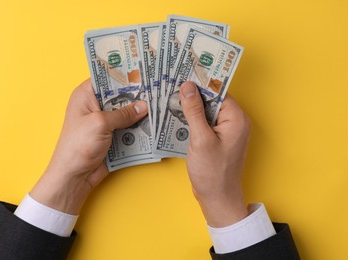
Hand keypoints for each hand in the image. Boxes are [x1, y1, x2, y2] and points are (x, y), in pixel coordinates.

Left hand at [30, 79, 147, 213]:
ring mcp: (104, 122)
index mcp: (85, 95)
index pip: (106, 78)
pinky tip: (153, 124)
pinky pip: (128, 128)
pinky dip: (139, 127)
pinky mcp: (112, 136)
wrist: (74, 176)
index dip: (124, 74)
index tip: (143, 70)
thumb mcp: (101, 123)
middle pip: (120, 95)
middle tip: (157, 88)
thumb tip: (144, 106)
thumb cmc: (78, 145)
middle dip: (136, 94)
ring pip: (126, 112)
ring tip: (160, 105)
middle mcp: (95, 106)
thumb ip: (123, 113)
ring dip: (140, 113)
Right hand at [180, 81, 249, 227]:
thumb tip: (187, 87)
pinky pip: (205, 123)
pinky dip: (193, 119)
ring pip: (207, 111)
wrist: (217, 198)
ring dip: (191, 107)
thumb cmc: (212, 172)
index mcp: (236, 118)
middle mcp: (234, 122)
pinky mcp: (218, 139)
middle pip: (212, 100)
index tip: (182, 74)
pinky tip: (178, 116)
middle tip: (172, 85)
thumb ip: (194, 111)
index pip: (218, 92)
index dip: (200, 83)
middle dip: (193, 94)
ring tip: (171, 98)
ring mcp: (226, 131)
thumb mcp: (201, 139)